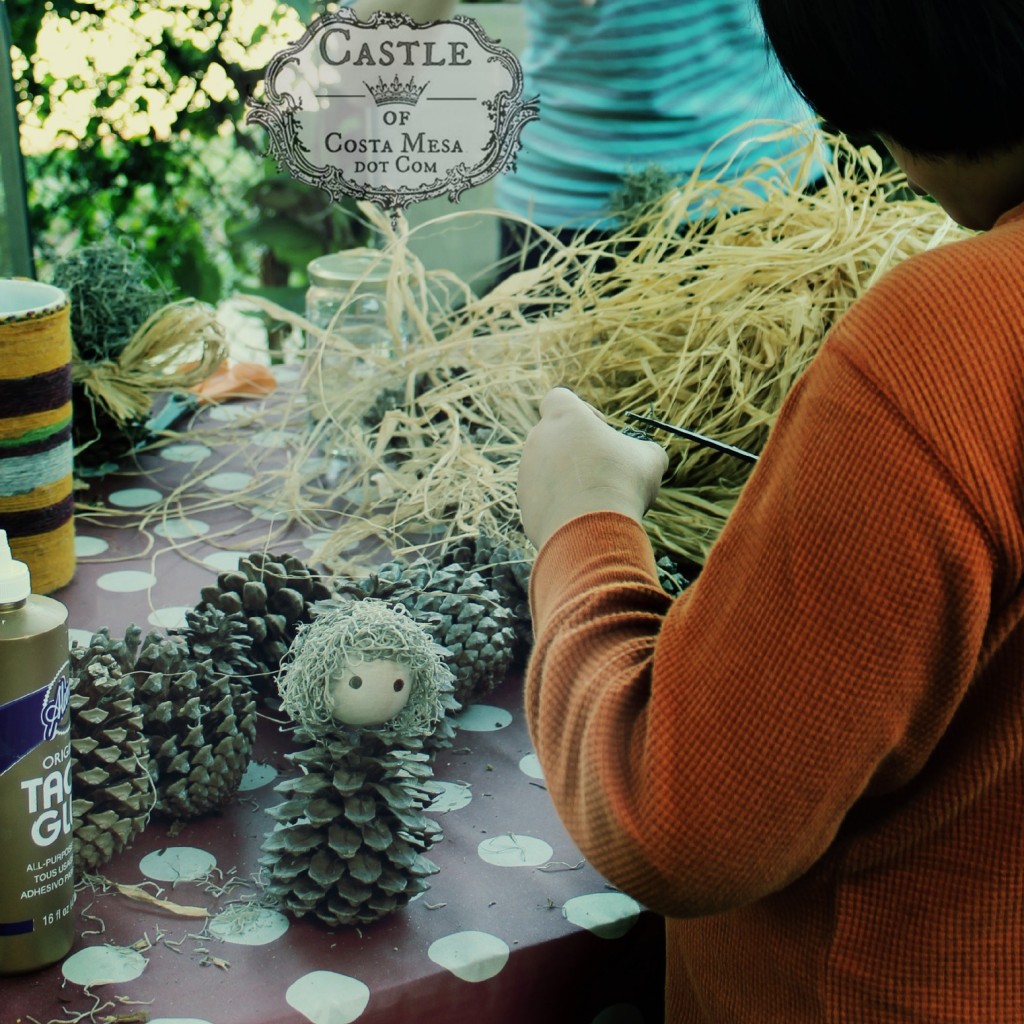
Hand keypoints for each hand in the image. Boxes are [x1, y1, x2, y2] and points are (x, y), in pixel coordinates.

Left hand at [517, 387, 668, 548]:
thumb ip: (642, 449)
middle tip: (604, 470)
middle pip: (554, 437)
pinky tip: (583, 519)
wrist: (591, 529)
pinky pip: (545, 500)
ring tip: (596, 500)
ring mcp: (527, 473)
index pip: (559, 398)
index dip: (581, 411)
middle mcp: (537, 440)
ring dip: (569, 480)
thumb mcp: (649, 458)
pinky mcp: (525, 505)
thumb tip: (645, 458)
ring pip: (547, 470)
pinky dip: (561, 507)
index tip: (600, 431)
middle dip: (577, 451)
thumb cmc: (622, 482)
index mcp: (562, 418)